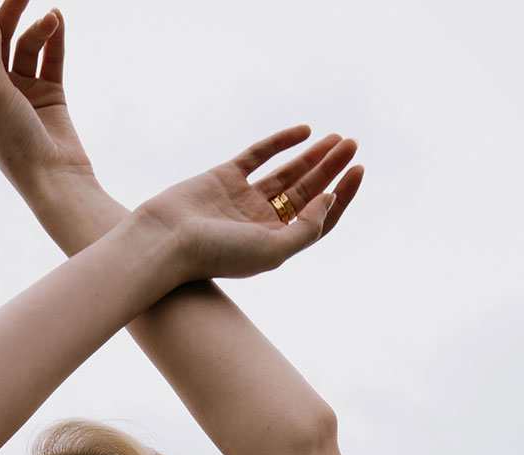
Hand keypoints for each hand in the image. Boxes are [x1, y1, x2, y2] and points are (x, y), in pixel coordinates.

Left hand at [0, 0, 94, 200]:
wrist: (55, 179)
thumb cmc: (15, 142)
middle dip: (8, 11)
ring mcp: (22, 91)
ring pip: (26, 45)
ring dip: (37, 28)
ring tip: (49, 18)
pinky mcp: (49, 93)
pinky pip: (50, 57)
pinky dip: (54, 38)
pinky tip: (57, 19)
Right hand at [142, 126, 362, 281]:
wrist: (166, 240)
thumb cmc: (216, 254)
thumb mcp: (271, 251)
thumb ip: (306, 230)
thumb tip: (330, 199)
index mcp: (274, 245)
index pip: (317, 219)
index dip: (340, 196)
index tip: (357, 171)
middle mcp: (260, 223)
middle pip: (306, 193)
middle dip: (330, 169)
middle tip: (352, 145)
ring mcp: (242, 199)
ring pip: (287, 173)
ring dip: (313, 156)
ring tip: (338, 138)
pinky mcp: (224, 177)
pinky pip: (258, 155)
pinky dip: (281, 142)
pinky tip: (305, 131)